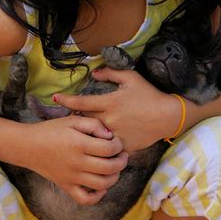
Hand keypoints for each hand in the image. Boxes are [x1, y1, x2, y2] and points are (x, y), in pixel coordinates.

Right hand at [19, 115, 128, 205]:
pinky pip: (85, 199)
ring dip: (114, 177)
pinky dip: (97, 196)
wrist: (28, 145)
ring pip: (101, 184)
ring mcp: (72, 177)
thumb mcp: (72, 119)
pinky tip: (101, 186)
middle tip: (123, 155)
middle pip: (109, 168)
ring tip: (115, 168)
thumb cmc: (51, 129)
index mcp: (79, 143)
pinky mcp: (66, 186)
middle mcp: (77, 162)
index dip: (118, 145)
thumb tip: (109, 135)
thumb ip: (93, 124)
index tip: (117, 141)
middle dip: (121, 162)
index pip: (109, 148)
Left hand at [53, 67, 173, 152]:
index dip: (65, 100)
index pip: (81, 102)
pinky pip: (106, 146)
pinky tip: (97, 142)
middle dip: (75, 118)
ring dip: (86, 131)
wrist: (166, 116)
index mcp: (109, 102)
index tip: (54, 98)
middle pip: (83, 120)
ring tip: (82, 129)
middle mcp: (109, 119)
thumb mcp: (130, 78)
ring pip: (93, 135)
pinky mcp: (122, 145)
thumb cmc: (148, 94)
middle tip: (70, 115)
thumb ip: (110, 73)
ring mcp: (115, 134)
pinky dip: (101, 142)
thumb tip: (93, 73)